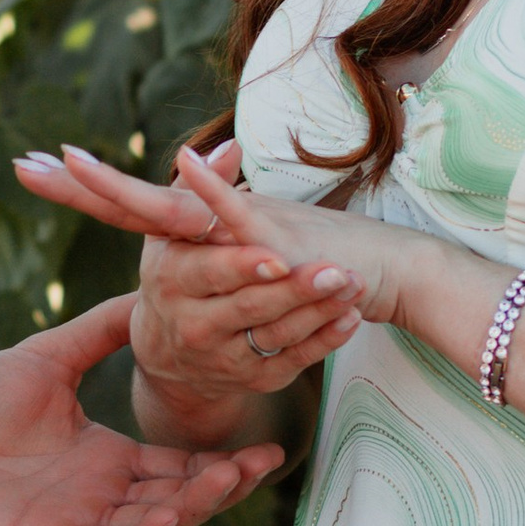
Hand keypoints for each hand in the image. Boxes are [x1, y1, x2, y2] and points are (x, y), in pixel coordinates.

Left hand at [0, 292, 281, 525]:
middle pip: (179, 501)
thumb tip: (149, 287)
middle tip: (258, 462)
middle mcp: (100, 497)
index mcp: (108, 459)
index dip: (222, 462)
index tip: (265, 444)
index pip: (180, 468)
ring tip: (221, 479)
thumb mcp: (53, 355)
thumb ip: (102, 329)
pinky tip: (165, 514)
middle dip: (222, 486)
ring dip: (192, 510)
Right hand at [14, 136, 365, 415]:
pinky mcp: (254, 378)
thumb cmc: (178, 273)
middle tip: (337, 270)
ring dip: (319, 312)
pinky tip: (351, 317)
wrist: (170, 350)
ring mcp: (224, 357)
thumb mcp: (173, 231)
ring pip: (278, 337)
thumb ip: (201, 189)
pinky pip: (294, 361)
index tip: (278, 257)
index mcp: (171, 282)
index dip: (244, 267)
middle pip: (250, 307)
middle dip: (296, 290)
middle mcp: (193, 326)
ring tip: (354, 286)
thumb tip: (229, 147)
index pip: (209, 274)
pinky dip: (324, 340)